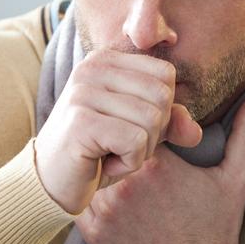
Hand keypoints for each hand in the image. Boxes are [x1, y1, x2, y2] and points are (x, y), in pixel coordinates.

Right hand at [35, 49, 202, 213]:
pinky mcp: (81, 122)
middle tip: (120, 146)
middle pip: (162, 96)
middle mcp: (92, 67)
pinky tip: (102, 164)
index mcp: (106, 60)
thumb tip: (195, 132)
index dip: (161, 110)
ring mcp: (83, 92)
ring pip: (152, 120)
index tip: (128, 127)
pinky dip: (127, 164)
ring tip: (109, 154)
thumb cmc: (96, 153)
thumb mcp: (139, 133)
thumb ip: (170, 123)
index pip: (165, 75)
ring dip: (139, 151)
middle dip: (153, 133)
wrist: (49, 183)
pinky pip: (136, 142)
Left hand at [75, 91, 244, 243]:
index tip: (154, 139)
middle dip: (120, 144)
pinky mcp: (92, 231)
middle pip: (110, 142)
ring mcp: (105, 208)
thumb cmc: (217, 227)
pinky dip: (89, 193)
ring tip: (118, 173)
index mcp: (158, 162)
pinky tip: (109, 197)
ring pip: (91, 168)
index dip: (143, 126)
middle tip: (132, 154)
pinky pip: (79, 198)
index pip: (135, 122)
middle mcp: (126, 182)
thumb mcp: (236, 176)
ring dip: (101, 166)